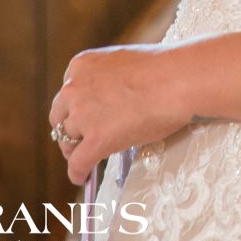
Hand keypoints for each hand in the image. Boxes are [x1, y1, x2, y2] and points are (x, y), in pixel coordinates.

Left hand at [49, 43, 196, 185]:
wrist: (180, 79)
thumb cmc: (166, 69)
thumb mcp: (125, 63)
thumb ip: (109, 79)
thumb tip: (114, 101)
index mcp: (81, 65)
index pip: (68, 93)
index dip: (76, 108)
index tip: (84, 118)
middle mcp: (74, 88)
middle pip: (60, 116)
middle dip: (70, 129)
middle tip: (79, 141)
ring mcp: (83, 115)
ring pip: (67, 140)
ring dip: (75, 150)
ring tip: (85, 160)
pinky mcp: (95, 140)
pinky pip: (78, 163)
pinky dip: (78, 172)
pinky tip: (83, 178)